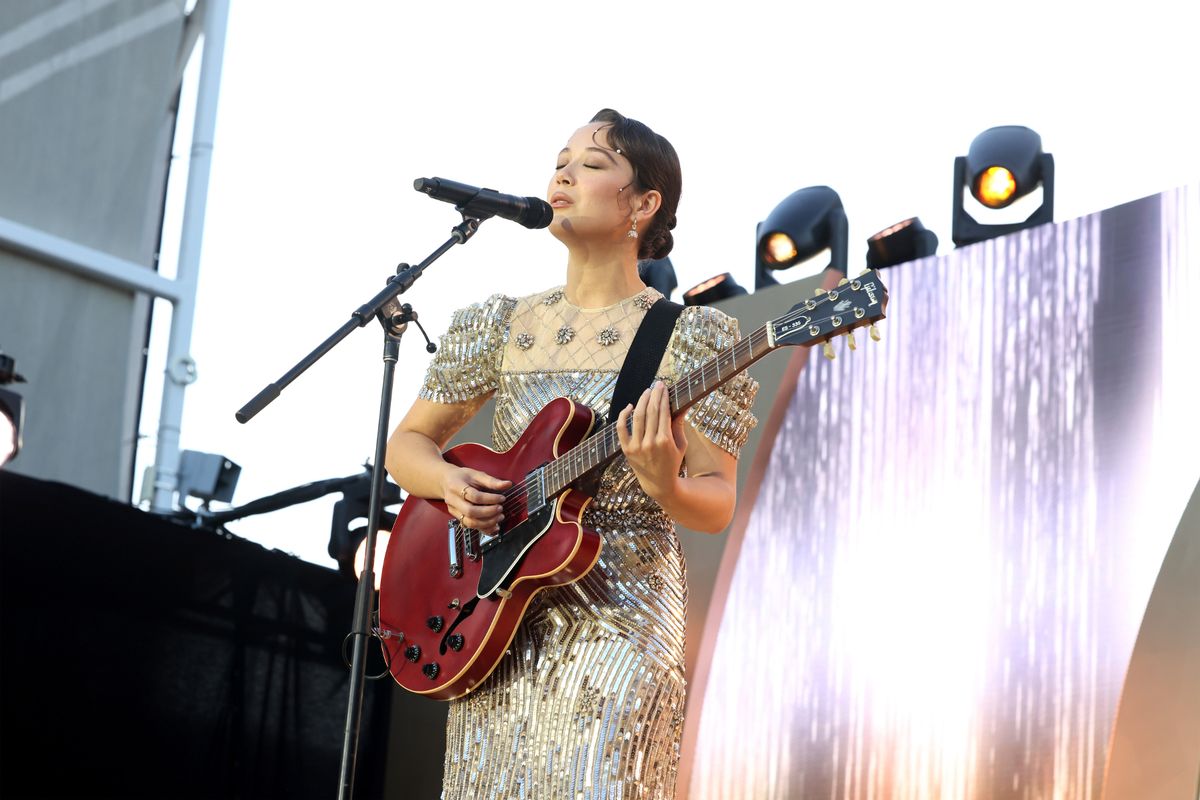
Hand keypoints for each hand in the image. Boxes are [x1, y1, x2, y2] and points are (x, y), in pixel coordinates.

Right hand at [444, 467, 510, 532]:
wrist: (445, 482)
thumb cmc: (462, 477)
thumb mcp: (476, 474)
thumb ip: (491, 481)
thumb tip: (508, 484)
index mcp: (456, 486)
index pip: (474, 496)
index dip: (490, 498)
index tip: (502, 498)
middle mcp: (452, 500)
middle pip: (470, 511)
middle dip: (488, 512)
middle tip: (500, 509)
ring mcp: (454, 511)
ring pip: (469, 522)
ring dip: (487, 522)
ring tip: (499, 517)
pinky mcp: (457, 518)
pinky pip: (471, 527)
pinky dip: (484, 529)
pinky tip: (494, 527)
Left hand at [616, 380, 687, 502]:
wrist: (658, 484)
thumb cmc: (673, 462)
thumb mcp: (681, 445)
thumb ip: (679, 424)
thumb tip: (683, 405)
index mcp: (665, 440)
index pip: (663, 412)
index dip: (663, 397)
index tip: (664, 387)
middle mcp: (649, 442)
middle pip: (651, 411)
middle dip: (654, 395)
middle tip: (657, 385)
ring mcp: (636, 446)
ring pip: (637, 416)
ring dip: (641, 401)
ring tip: (646, 392)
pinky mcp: (626, 449)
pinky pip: (621, 428)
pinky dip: (623, 415)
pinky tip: (630, 406)